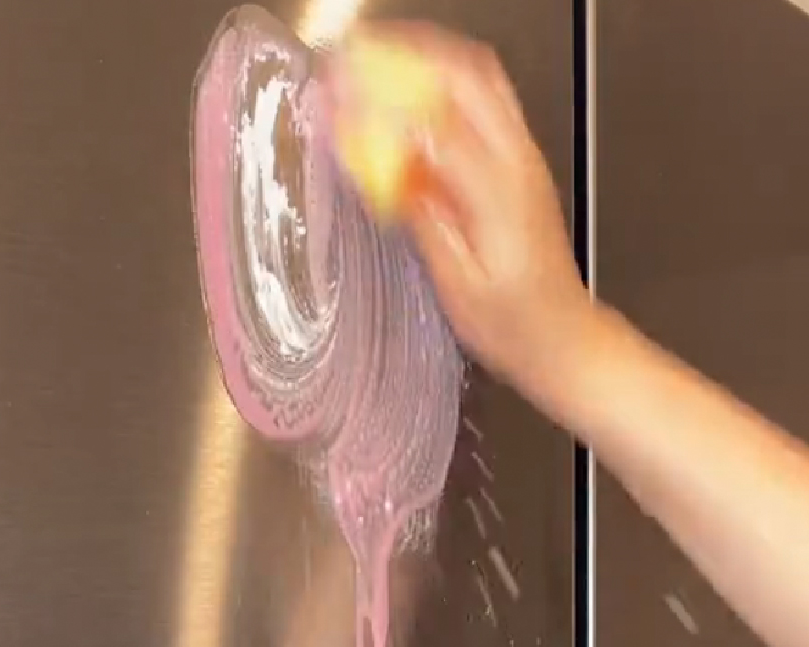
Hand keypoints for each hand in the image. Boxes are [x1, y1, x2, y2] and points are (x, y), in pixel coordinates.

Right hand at [330, 23, 593, 388]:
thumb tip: (388, 164)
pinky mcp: (518, 161)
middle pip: (467, 74)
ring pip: (480, 79)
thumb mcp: (459, 281)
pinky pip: (483, 101)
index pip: (436, 118)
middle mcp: (517, 159)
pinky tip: (406, 97)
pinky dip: (441, 83)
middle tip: (352, 57)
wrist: (563, 337)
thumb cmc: (510, 322)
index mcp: (500, 188)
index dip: (381, 95)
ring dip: (427, 60)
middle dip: (407, 54)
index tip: (337, 86)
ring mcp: (523, 155)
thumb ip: (427, 217)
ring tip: (374, 62)